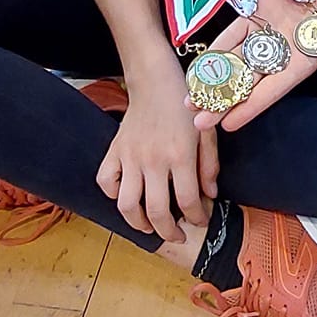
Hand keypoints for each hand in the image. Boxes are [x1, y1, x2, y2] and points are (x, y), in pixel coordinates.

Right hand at [95, 64, 216, 243]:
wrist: (155, 81)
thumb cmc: (186, 105)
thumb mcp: (207, 132)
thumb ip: (210, 166)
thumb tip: (209, 196)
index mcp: (180, 155)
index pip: (188, 201)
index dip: (197, 218)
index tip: (201, 221)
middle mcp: (153, 160)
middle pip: (156, 211)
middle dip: (169, 232)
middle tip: (178, 235)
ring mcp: (130, 156)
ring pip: (126, 205)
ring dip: (138, 223)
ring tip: (150, 226)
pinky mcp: (114, 151)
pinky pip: (106, 182)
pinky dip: (114, 195)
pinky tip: (128, 196)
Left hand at [193, 0, 316, 134]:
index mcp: (297, 66)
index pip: (270, 91)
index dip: (250, 107)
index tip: (230, 125)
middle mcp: (275, 57)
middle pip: (245, 84)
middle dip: (222, 103)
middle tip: (199, 123)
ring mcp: (261, 38)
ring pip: (232, 64)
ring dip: (212, 81)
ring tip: (190, 102)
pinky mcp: (251, 19)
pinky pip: (230, 36)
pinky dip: (215, 50)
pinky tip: (198, 66)